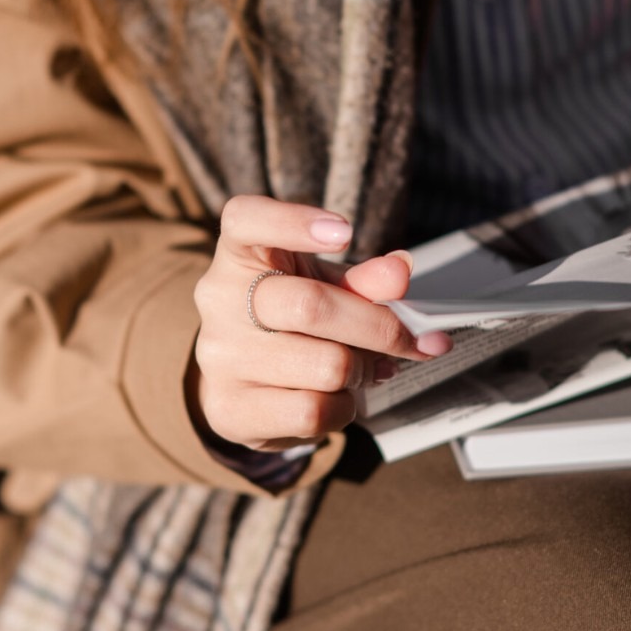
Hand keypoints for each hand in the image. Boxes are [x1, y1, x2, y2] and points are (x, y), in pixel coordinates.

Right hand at [190, 195, 450, 452]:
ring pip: (324, 367)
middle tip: (411, 340)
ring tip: (368, 370)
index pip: (245, 219)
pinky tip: (339, 398)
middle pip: (310, 306)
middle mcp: (218, 300)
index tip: (345, 232)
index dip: (293, 222)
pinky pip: (312, 412)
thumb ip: (364, 279)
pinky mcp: (228, 409)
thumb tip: (400, 272)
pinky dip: (344, 408)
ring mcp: (218, 357)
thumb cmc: (294, 321)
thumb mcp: (328, 287)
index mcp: (239, 254)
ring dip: (364, 372)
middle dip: (379, 327)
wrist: (246, 381)